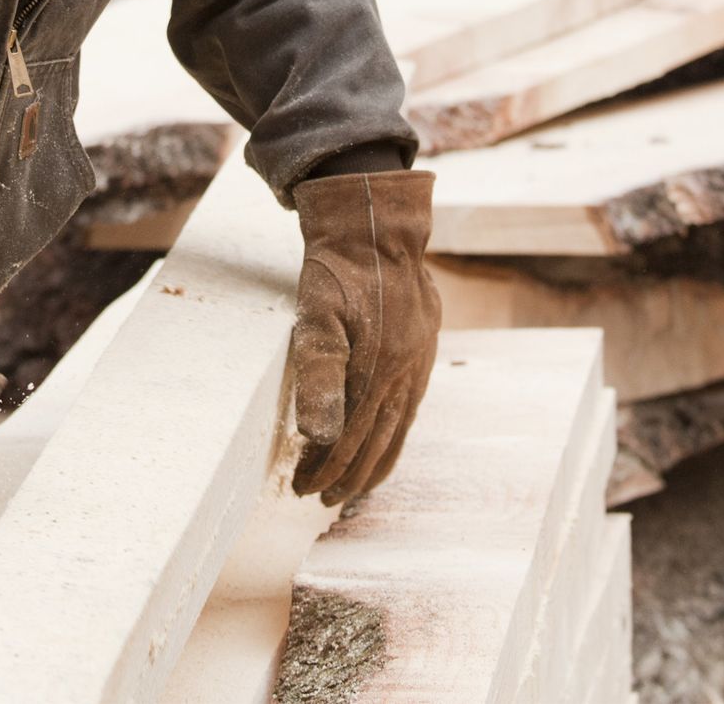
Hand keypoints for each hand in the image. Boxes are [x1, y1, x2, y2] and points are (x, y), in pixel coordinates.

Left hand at [289, 169, 440, 504]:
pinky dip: (392, 434)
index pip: (348, 439)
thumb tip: (318, 435)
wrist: (376, 223)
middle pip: (375, 443)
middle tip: (320, 500)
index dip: (325, 469)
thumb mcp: (315, 313)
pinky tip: (384, 439)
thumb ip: (318, 372)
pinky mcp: (422, 350)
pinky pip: (408, 408)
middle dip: (347, 476)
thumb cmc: (336, 267)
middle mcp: (403, 375)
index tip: (301, 490)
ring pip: (396, 430)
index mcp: (377, 372)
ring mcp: (417, 363)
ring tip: (353, 488)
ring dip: (373, 463)